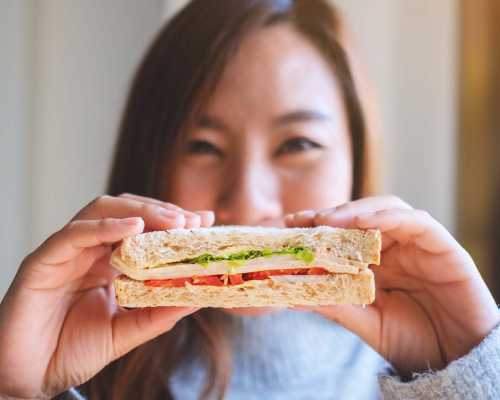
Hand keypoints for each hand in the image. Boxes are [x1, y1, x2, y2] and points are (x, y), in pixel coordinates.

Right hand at [0, 194, 213, 398]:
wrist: (27, 380)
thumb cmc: (69, 352)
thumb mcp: (124, 332)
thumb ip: (157, 314)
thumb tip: (197, 297)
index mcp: (107, 262)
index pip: (143, 228)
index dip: (173, 221)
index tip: (204, 221)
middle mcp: (89, 251)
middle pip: (126, 211)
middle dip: (162, 211)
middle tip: (192, 220)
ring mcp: (66, 252)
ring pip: (101, 210)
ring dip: (140, 211)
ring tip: (172, 221)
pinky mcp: (43, 261)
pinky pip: (73, 233)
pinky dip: (104, 226)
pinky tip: (133, 227)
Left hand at [285, 196, 499, 375]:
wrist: (455, 362)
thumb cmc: (412, 341)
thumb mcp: (366, 321)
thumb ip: (335, 305)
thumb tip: (290, 295)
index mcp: (376, 261)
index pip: (345, 231)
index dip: (318, 224)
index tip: (291, 222)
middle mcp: (396, 247)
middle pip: (363, 215)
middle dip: (334, 214)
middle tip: (308, 219)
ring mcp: (419, 244)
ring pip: (387, 209)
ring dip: (357, 211)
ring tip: (329, 220)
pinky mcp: (443, 247)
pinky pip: (418, 223)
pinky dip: (390, 217)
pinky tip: (366, 221)